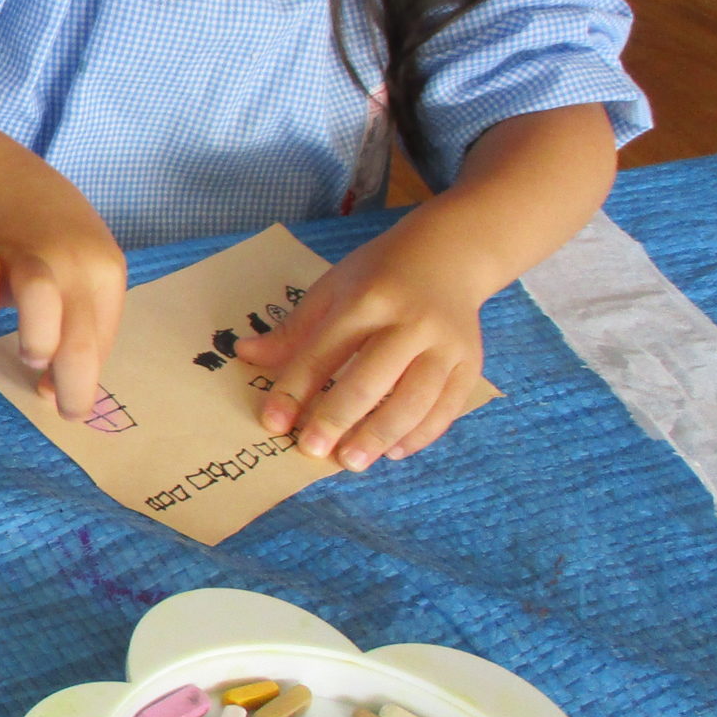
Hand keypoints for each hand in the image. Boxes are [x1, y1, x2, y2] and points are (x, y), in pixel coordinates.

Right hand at [0, 156, 126, 420]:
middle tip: (58, 406)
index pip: (103, 340)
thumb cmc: (50, 239)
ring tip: (31, 355)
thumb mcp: (81, 274)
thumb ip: (79, 326)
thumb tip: (58, 389)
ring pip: (41, 298)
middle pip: (81, 335)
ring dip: (37, 340)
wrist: (4, 178)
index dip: (86, 379)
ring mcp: (27, 248)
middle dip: (73, 384)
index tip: (68, 400)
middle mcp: (73, 260)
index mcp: (105, 272)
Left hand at [237, 225, 488, 469]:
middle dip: (337, 420)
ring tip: (350, 461)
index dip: (295, 390)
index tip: (274, 423)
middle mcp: (411, 323)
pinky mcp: (471, 364)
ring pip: (413, 402)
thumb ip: (294, 329)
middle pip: (370, 381)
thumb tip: (245, 355)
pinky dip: (419, 436)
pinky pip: (446, 409)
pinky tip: (392, 452)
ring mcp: (446, 345)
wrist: (449, 255)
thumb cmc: (380, 275)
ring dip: (379, 437)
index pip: (325, 352)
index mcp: (368, 299)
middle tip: (312, 451)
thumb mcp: (333, 288)